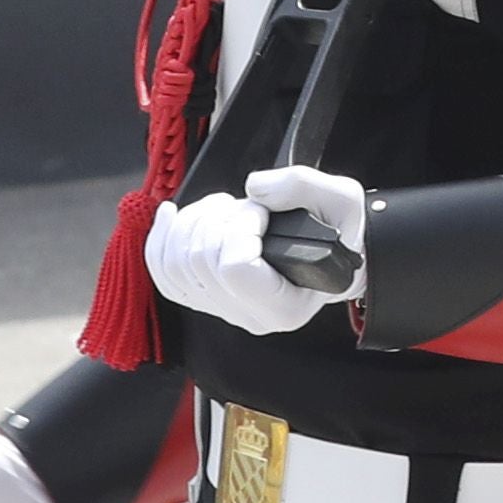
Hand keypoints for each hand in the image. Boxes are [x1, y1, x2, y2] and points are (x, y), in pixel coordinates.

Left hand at [144, 166, 366, 334]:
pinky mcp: (204, 295)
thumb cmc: (341, 234)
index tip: (264, 212)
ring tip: (226, 209)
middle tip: (248, 207)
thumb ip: (302, 187)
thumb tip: (255, 187)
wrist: (337, 254)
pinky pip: (162, 272)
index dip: (241, 227)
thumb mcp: (341, 201)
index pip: (235, 268)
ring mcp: (221, 308)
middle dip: (218, 218)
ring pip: (174, 263)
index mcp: (284, 306)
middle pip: (199, 260)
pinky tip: (171, 214)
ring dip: (194, 222)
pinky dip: (161, 238)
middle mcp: (248, 315)